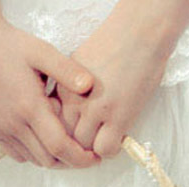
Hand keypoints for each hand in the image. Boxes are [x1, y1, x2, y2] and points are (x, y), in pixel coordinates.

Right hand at [0, 9, 98, 167]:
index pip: (58, 146)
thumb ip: (68, 71)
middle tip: (86, 151)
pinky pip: (16, 154)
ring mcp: (0, 129)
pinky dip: (33, 153)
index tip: (96, 158)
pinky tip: (43, 137)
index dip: (80, 158)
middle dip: (70, 161)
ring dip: (52, 157)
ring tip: (67, 143)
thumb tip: (90, 86)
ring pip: (31, 159)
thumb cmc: (11, 47)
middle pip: (46, 159)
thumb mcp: (43, 52)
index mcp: (29, 106)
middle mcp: (12, 123)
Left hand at [57, 4, 185, 157]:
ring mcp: (96, 111)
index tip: (67, 136)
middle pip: (63, 139)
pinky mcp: (119, 116)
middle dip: (70, 147)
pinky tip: (114, 142)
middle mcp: (75, 103)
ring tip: (97, 146)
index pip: (50, 124)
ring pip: (82, 147)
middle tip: (81, 148)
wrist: (139, 33)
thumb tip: (60, 107)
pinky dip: (108, 151)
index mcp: (62, 91)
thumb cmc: (110, 45)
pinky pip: (105, 148)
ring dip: (89, 151)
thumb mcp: (74, 64)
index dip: (58, 133)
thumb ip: (64, 87)